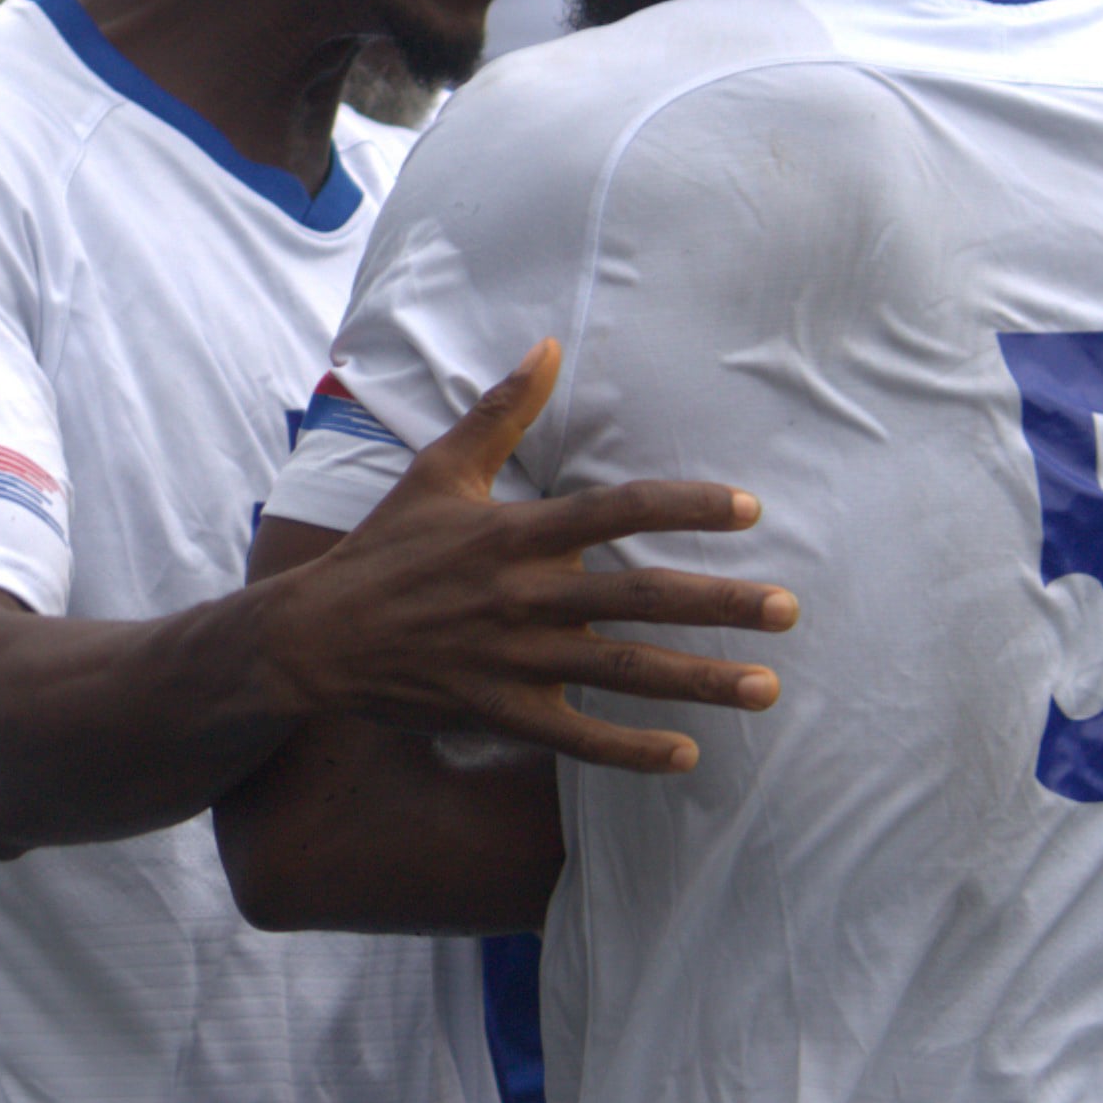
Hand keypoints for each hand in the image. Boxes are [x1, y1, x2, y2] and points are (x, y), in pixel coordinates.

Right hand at [258, 343, 794, 772]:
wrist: (315, 639)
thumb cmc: (383, 551)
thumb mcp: (437, 472)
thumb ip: (500, 413)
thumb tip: (548, 347)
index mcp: (515, 533)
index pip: (616, 510)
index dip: (686, 506)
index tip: (749, 508)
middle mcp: (523, 596)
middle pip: (639, 597)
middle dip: (720, 604)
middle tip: (788, 609)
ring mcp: (512, 660)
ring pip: (622, 671)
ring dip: (699, 681)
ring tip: (765, 688)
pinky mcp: (498, 712)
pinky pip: (577, 739)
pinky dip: (631, 751)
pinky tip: (686, 755)